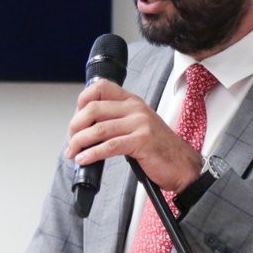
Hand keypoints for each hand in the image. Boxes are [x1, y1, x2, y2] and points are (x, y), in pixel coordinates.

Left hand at [66, 79, 201, 192]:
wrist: (182, 165)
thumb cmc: (158, 148)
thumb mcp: (137, 125)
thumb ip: (116, 121)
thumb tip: (86, 127)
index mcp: (132, 101)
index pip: (101, 87)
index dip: (82, 101)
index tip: (76, 119)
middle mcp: (135, 108)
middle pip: (93, 109)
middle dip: (75, 127)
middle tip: (71, 141)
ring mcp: (140, 124)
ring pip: (98, 129)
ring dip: (79, 143)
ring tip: (73, 153)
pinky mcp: (141, 141)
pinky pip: (109, 146)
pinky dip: (92, 154)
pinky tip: (84, 160)